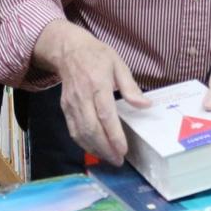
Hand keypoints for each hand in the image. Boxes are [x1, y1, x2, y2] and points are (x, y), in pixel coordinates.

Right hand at [33, 20, 149, 165]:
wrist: (68, 50)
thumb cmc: (97, 55)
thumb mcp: (119, 64)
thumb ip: (131, 87)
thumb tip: (145, 105)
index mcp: (98, 84)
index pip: (105, 115)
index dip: (114, 135)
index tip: (123, 149)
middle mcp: (82, 96)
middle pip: (91, 128)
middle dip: (105, 148)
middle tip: (118, 160)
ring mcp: (71, 104)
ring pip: (81, 133)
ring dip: (95, 149)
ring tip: (110, 158)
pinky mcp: (65, 108)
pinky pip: (73, 130)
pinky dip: (83, 143)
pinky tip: (95, 149)